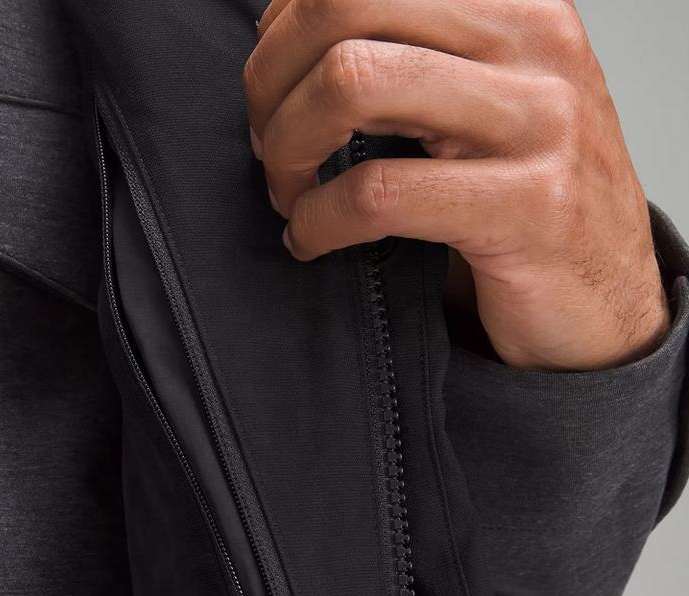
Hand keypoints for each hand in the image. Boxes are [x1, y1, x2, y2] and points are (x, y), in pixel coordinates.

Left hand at [245, 0, 669, 369]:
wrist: (602, 292)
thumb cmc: (521, 196)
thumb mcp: (474, 100)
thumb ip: (409, 57)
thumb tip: (286, 37)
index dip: (284, 30)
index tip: (271, 91)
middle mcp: (531, 37)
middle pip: (342, 6)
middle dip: (270, 84)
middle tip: (267, 144)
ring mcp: (536, 120)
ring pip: (352, 82)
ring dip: (287, 150)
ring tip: (288, 193)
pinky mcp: (526, 206)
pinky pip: (376, 194)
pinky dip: (316, 221)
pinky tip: (309, 239)